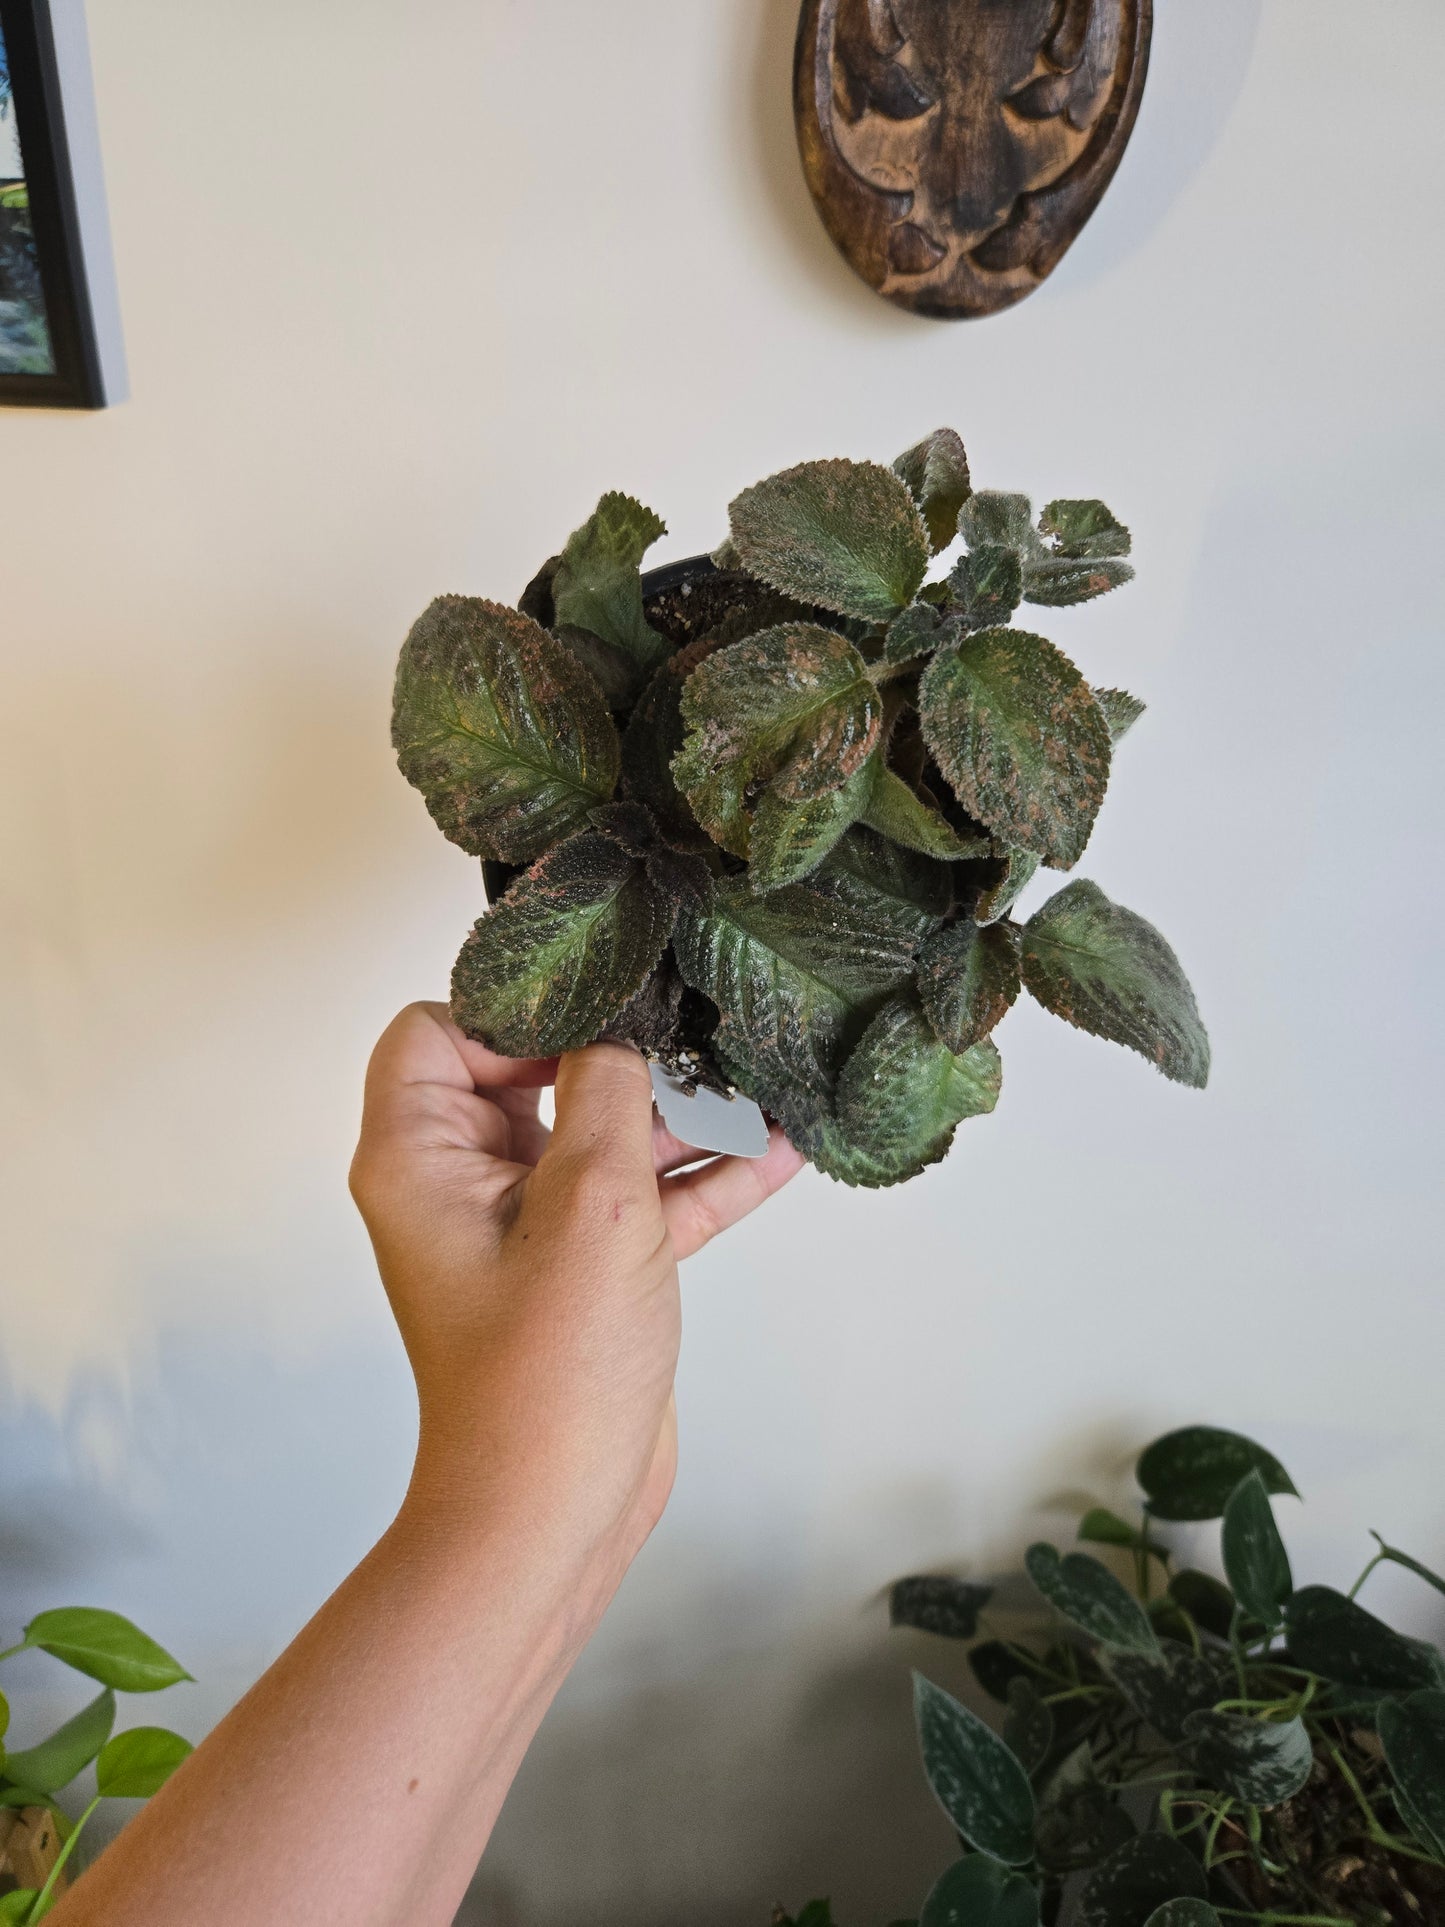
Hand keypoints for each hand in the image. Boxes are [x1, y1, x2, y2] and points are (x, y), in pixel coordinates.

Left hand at [349, 1004, 803, 1568]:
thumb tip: (619, 1029)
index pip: (436, 1033)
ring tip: (751, 1078)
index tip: (593, 1013)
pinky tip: (776, 1151)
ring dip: (674, 1115)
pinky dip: (699, 1177)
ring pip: (598, 1136)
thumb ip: (607, 1094)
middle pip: (527, 1074)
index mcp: (420, 1159)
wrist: (555, 1513)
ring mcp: (527, 1230)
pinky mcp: (585, 1270)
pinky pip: (641, 1197)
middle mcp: (462, 1186)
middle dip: (613, 1053)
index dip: (510, 1014)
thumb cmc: (545, 1377)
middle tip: (685, 1029)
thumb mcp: (591, 1203)